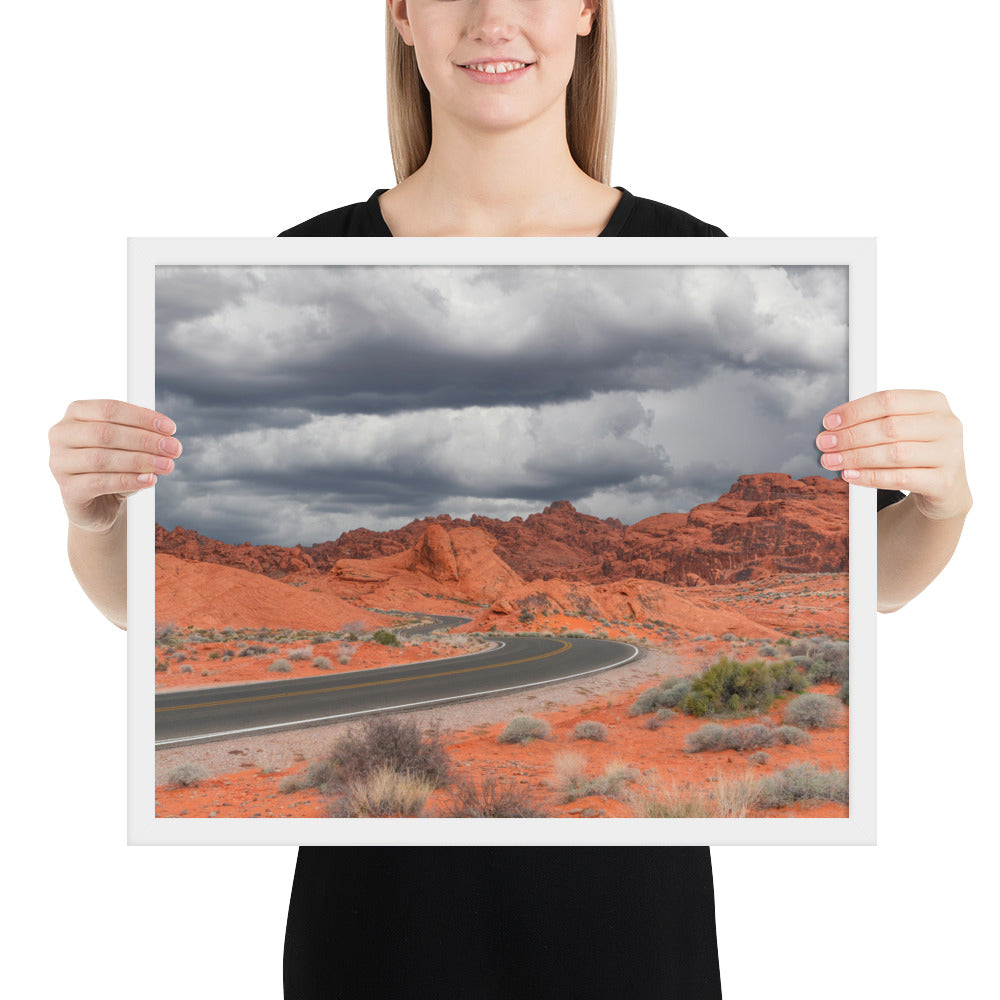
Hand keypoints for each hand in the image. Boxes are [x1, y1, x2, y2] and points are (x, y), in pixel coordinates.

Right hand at [48, 399, 181, 532]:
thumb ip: (142, 438)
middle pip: (106, 433)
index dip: (142, 417)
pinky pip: (100, 483)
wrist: (100, 503)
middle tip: (174, 448)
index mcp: (76, 414)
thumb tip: (167, 441)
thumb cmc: (114, 467)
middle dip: (145, 440)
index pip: (109, 409)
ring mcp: (59, 463)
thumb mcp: (128, 446)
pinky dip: (129, 481)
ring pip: (102, 459)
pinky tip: (150, 480)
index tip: (170, 429)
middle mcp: (61, 435)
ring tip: (167, 465)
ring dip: (141, 461)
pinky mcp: (67, 490)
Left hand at [816, 389, 971, 520]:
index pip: (888, 400)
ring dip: (856, 457)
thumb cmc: (916, 450)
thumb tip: (832, 426)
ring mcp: (950, 454)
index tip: (829, 422)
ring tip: (831, 460)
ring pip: (893, 453)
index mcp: (934, 402)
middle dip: (850, 436)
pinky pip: (900, 478)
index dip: (855, 411)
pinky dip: (870, 477)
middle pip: (889, 427)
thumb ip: (875, 420)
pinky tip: (850, 475)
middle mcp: (946, 425)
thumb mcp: (904, 428)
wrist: (945, 487)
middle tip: (824, 443)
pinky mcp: (944, 482)